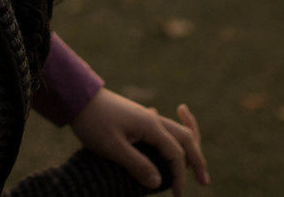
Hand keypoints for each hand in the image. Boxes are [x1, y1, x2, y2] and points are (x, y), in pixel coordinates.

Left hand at [69, 88, 208, 193]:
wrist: (78, 97)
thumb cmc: (93, 123)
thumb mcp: (113, 147)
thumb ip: (137, 164)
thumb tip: (159, 181)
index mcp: (151, 125)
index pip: (175, 153)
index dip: (180, 175)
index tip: (177, 195)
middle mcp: (154, 119)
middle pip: (186, 138)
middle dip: (197, 160)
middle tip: (205, 181)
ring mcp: (147, 116)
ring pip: (177, 131)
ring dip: (189, 148)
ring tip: (196, 163)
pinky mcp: (138, 118)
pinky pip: (165, 128)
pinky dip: (175, 137)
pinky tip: (170, 143)